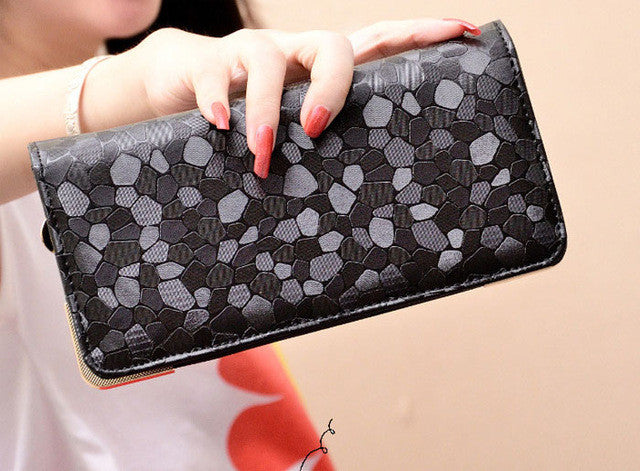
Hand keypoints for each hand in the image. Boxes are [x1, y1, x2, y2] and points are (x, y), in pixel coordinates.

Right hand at [129, 18, 478, 177]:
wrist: (174, 86)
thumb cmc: (247, 121)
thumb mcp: (288, 137)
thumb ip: (321, 157)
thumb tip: (361, 219)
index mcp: (320, 71)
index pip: (377, 42)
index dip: (418, 34)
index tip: (465, 32)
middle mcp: (292, 54)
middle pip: (332, 46)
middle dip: (332, 86)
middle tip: (317, 130)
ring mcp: (250, 55)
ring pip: (268, 61)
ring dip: (267, 111)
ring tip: (264, 153)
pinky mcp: (207, 63)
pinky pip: (214, 73)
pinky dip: (219, 100)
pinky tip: (220, 125)